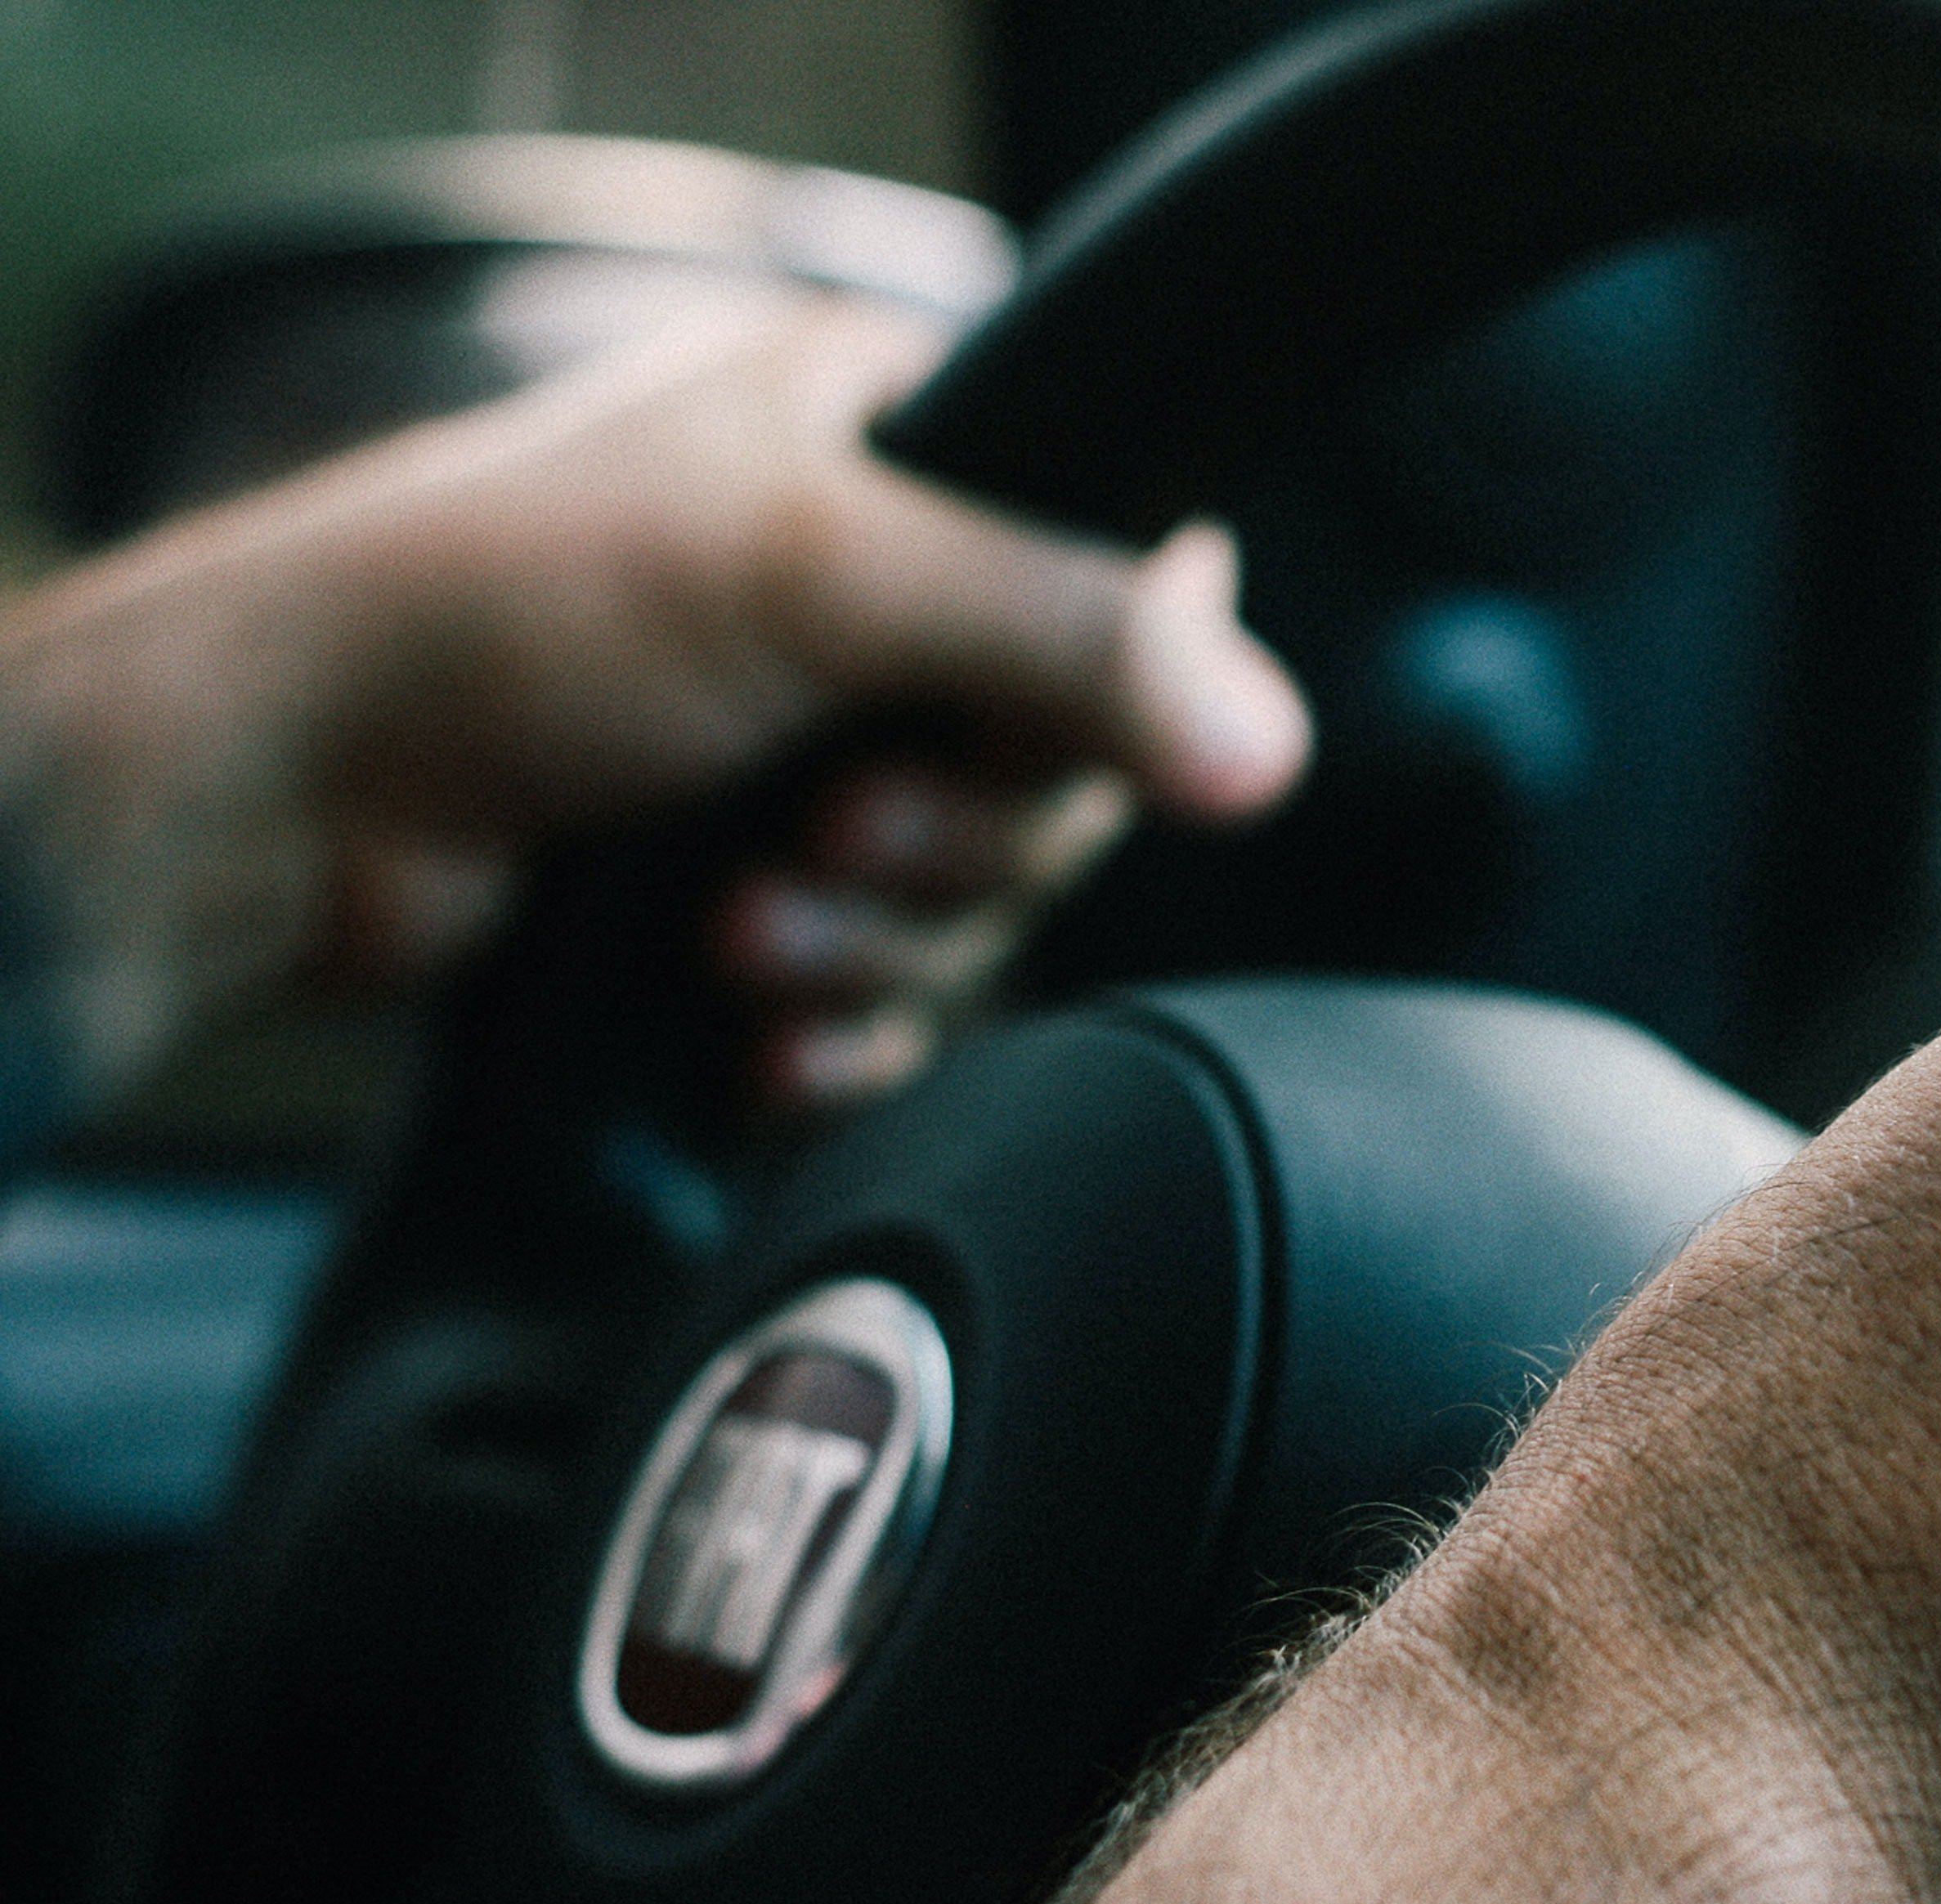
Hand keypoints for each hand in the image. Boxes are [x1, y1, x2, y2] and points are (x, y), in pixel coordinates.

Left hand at [0, 293, 1306, 1110]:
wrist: (287, 795)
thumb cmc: (502, 614)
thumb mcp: (817, 574)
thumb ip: (1064, 638)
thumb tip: (1266, 743)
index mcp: (898, 444)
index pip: (1130, 578)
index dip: (1100, 696)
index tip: (1000, 743)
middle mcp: (870, 593)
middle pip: (1061, 772)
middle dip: (950, 847)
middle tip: (831, 834)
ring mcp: (812, 745)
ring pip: (975, 900)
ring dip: (877, 946)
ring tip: (743, 928)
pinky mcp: (761, 884)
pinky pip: (896, 991)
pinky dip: (846, 1025)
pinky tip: (764, 1034)